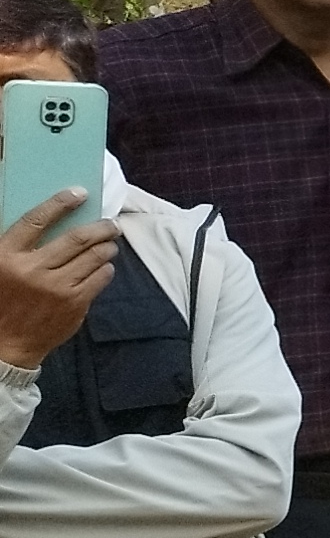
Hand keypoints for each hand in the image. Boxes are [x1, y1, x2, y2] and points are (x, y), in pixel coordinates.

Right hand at [0, 192, 115, 368]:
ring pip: (93, 257)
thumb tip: (46, 221)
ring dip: (106, 246)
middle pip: (76, 238)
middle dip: (100, 227)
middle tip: (110, 224)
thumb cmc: (1, 300)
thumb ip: (16, 246)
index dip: (59, 203)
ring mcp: (56, 288)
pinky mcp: (74, 304)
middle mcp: (32, 269)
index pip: (36, 220)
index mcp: (6, 256)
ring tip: (110, 243)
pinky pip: (100, 278)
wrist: (5, 344)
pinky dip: (106, 269)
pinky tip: (105, 267)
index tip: (78, 194)